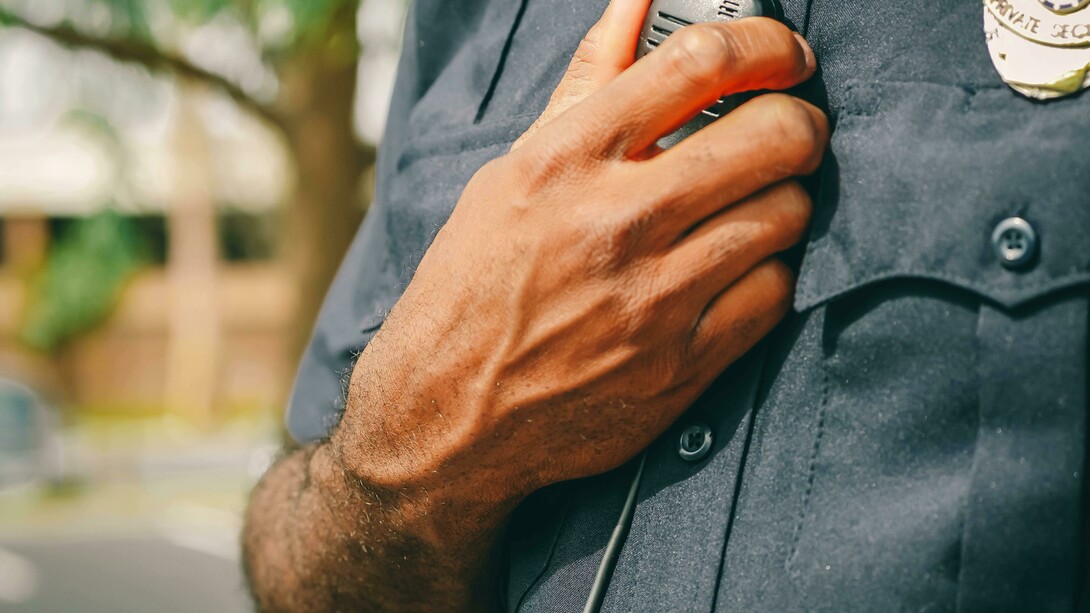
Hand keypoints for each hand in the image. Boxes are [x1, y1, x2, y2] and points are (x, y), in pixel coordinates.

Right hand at [336, 2, 826, 534]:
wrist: (447, 415)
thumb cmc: (473, 287)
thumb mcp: (511, 175)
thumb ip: (586, 87)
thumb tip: (636, 2)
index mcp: (564, 160)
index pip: (700, 62)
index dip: (766, 44)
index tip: (783, 54)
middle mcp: (613, 223)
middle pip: (774, 135)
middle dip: (800, 122)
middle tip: (788, 131)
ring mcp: (653, 299)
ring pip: (787, 214)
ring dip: (785, 199)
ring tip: (753, 206)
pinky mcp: (680, 365)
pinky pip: (776, 294)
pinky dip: (769, 273)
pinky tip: (736, 271)